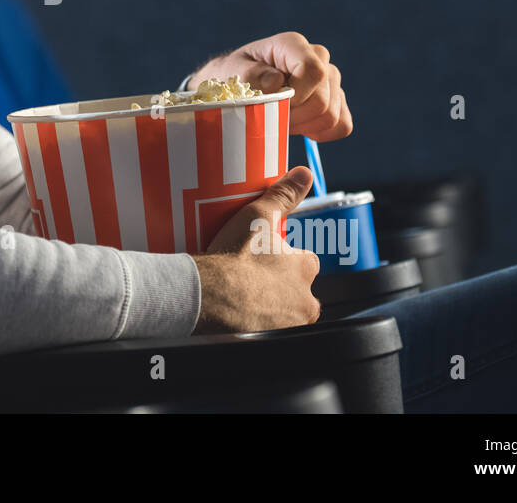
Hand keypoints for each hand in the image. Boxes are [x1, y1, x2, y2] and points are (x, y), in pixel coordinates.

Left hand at [187, 31, 351, 141]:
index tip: (275, 105)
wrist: (239, 86)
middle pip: (324, 100)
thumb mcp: (232, 73)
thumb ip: (251, 75)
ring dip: (304, 127)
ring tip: (282, 120)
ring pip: (333, 115)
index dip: (297, 96)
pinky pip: (342, 126)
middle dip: (296, 117)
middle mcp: (318, 58)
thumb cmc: (234, 77)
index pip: (314, 71)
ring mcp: (330, 79)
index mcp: (292, 45)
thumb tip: (276, 82)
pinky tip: (300, 127)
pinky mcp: (336, 100)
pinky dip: (320, 133)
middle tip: (272, 118)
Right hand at [190, 166, 320, 333]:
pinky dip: (254, 326)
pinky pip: (265, 332)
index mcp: (305, 269)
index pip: (305, 262)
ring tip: (239, 296)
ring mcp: (288, 325)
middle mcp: (305, 302)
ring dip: (267, 307)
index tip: (266, 255)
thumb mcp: (259, 215)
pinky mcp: (269, 343)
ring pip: (282, 314)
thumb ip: (283, 194)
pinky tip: (235, 317)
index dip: (286, 257)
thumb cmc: (237, 257)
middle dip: (279, 286)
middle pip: (296, 291)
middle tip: (250, 277)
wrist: (211, 297)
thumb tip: (304, 174)